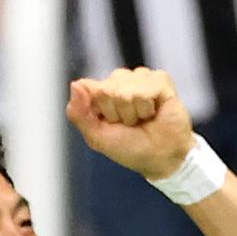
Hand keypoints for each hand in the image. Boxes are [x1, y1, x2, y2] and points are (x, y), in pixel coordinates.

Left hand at [66, 66, 195, 179]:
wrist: (159, 157)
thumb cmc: (128, 146)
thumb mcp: (95, 135)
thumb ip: (78, 112)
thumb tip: (76, 84)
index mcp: (99, 92)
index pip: (87, 87)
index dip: (98, 110)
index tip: (108, 122)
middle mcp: (119, 81)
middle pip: (106, 89)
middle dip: (116, 113)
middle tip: (128, 123)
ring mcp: (140, 79)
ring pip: (127, 90)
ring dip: (133, 112)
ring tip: (141, 118)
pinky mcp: (160, 79)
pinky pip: (147, 88)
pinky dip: (148, 107)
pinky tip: (153, 112)